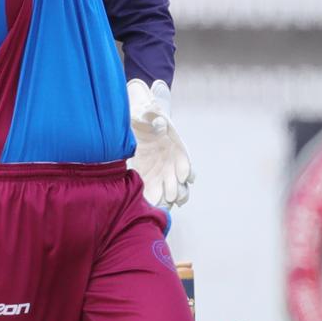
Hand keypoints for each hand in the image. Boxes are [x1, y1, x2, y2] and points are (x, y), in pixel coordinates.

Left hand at [127, 79, 193, 208]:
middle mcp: (173, 162)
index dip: (186, 168)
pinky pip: (157, 192)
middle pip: (180, 179)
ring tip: (165, 206)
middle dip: (177, 188)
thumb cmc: (143, 116)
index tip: (184, 177)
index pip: (184, 159)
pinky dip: (156, 200)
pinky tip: (152, 208)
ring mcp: (164, 172)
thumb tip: (159, 122)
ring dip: (171, 198)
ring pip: (174, 189)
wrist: (135, 123)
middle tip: (172, 197)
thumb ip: (153, 116)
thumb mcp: (147, 112)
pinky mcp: (152, 179)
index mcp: (175, 145)